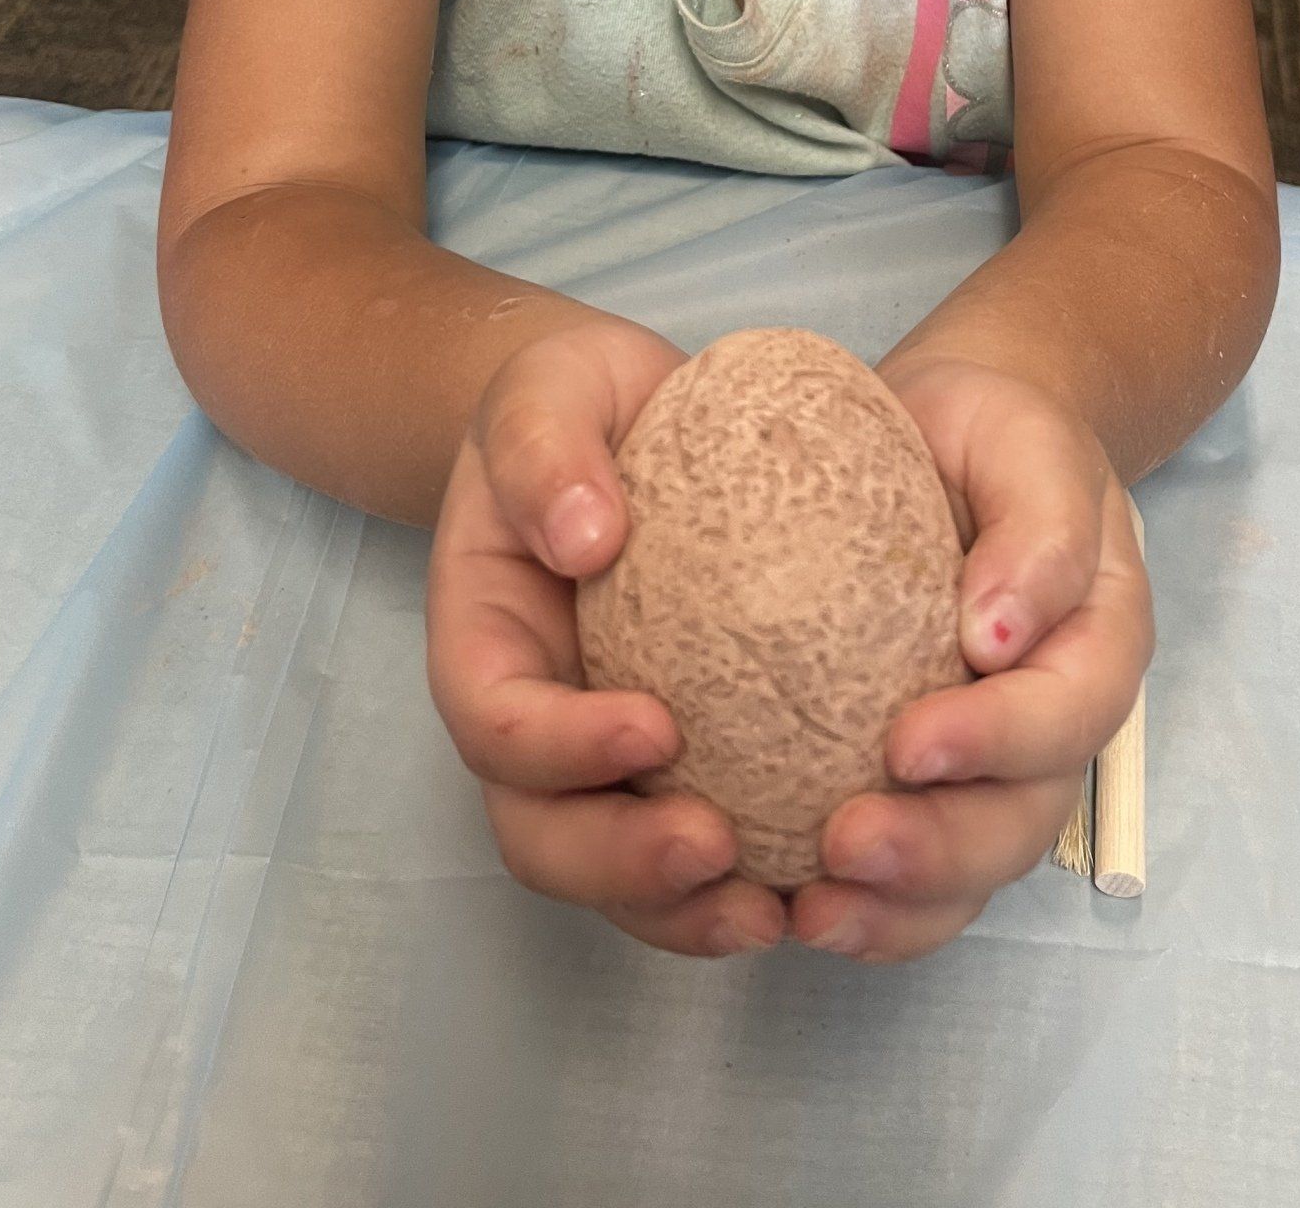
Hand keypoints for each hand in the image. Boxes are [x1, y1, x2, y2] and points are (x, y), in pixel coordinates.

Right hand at [426, 315, 790, 959]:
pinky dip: (738, 890)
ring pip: (612, 877)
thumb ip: (547, 451)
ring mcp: (598, 757)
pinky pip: (690, 856)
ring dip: (681, 910)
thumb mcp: (547, 389)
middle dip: (620, 865)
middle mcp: (532, 720)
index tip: (657, 723)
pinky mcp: (676, 767)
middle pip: (542, 834)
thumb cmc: (574, 403)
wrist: (622, 418)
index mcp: (484, 638)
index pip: (497, 720)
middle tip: (717, 847)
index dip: (563, 745)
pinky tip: (814, 884)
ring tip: (771, 907)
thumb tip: (586, 537)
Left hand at [789, 347, 1152, 963]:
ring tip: (812, 911)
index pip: (1066, 714)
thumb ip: (1040, 527)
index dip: (996, 743)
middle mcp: (1052, 727)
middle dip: (938, 851)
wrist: (949, 440)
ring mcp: (990, 770)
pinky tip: (791, 912)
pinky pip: (911, 882)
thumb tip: (1001, 631)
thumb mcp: (1030, 445)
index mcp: (1096, 645)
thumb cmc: (994, 438)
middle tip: (845, 844)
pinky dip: (865, 914)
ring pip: (968, 873)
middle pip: (1020, 821)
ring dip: (898, 906)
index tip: (907, 743)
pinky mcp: (924, 789)